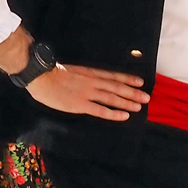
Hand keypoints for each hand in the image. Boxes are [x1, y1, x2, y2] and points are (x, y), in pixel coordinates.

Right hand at [27, 63, 148, 120]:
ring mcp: (87, 94)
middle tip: (147, 97)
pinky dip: (114, 113)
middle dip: (133, 92)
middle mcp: (92, 82)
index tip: (140, 82)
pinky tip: (124, 116)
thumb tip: (94, 80)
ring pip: (112, 98)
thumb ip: (85, 76)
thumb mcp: (73, 70)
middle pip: (116, 87)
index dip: (128, 79)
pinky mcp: (80, 105)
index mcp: (90, 73)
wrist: (41, 77)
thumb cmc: (52, 73)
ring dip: (127, 102)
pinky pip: (101, 110)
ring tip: (140, 106)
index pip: (113, 76)